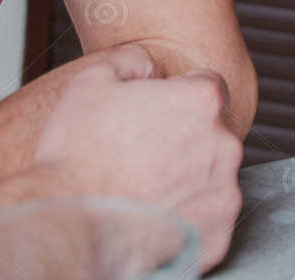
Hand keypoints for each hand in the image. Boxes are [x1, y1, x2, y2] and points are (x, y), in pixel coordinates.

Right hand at [32, 46, 243, 267]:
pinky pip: (208, 219)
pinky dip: (187, 219)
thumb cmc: (78, 155)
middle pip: (212, 134)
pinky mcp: (217, 234)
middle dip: (184, 141)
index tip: (157, 116)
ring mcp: (224, 193)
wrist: (70, 224)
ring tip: (144, 189)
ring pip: (212, 178)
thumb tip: (150, 66)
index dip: (179, 98)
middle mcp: (224, 145)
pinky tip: (153, 216)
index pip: (207, 88)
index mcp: (201, 102)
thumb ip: (132, 59)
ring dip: (187, 180)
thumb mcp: (91, 82)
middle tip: (143, 155)